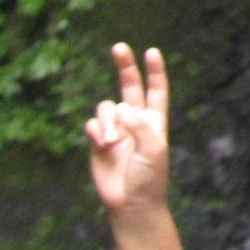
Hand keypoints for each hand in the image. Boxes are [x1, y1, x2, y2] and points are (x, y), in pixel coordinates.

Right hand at [87, 43, 171, 214]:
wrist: (131, 203)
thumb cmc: (149, 177)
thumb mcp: (154, 150)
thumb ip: (140, 127)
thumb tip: (122, 108)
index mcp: (154, 121)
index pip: (156, 90)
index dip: (155, 71)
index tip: (152, 51)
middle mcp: (135, 121)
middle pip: (129, 86)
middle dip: (124, 66)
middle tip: (119, 46)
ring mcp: (116, 130)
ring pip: (106, 107)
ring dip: (108, 120)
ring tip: (111, 141)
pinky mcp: (97, 141)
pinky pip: (93, 124)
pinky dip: (97, 130)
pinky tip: (102, 143)